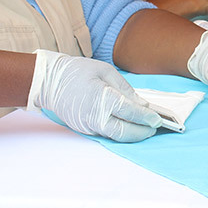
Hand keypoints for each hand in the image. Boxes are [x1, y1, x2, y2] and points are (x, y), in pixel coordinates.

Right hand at [27, 50, 160, 141]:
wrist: (49, 81)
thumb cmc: (78, 72)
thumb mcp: (105, 71)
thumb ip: (125, 89)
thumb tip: (141, 103)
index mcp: (102, 98)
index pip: (130, 112)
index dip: (146, 117)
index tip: (158, 119)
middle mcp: (94, 116)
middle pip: (124, 132)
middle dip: (142, 132)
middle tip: (155, 128)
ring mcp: (87, 125)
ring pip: (115, 136)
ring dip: (132, 134)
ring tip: (146, 128)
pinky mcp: (83, 129)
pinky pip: (106, 133)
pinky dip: (120, 131)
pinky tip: (129, 125)